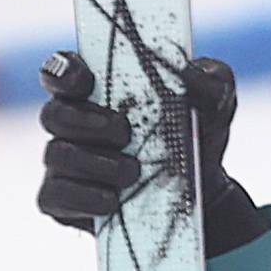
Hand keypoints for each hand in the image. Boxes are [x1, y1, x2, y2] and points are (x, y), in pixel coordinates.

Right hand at [35, 50, 264, 252]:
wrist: (205, 191)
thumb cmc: (199, 132)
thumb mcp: (216, 100)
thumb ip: (209, 78)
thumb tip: (187, 73)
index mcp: (97, 88)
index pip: (61, 70)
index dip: (64, 72)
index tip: (85, 82)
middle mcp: (73, 122)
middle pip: (53, 114)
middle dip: (86, 122)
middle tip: (124, 134)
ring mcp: (66, 162)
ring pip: (57, 155)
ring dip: (94, 163)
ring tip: (132, 172)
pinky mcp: (65, 200)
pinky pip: (55, 196)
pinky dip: (84, 198)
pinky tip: (112, 200)